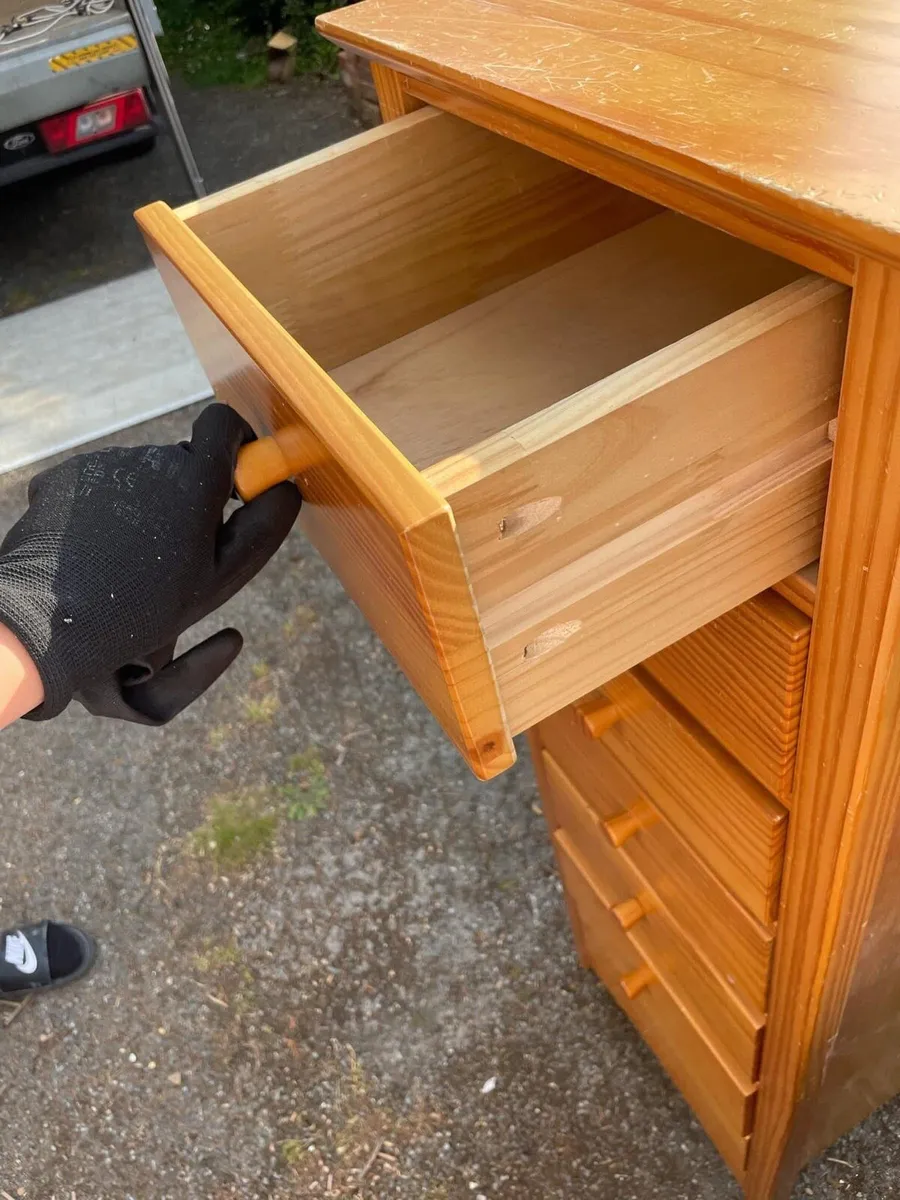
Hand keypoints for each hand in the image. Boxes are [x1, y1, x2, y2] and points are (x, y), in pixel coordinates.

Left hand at [0, 405, 300, 723]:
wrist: (48, 619)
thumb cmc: (145, 606)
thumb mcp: (220, 577)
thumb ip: (263, 526)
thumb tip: (287, 486)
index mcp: (194, 479)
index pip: (224, 423)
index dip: (236, 442)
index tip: (237, 477)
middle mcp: (148, 458)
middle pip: (183, 459)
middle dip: (190, 492)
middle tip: (182, 548)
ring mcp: (102, 464)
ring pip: (142, 475)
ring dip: (148, 505)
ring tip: (134, 559)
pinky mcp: (65, 475)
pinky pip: (102, 484)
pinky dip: (108, 510)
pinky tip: (101, 551)